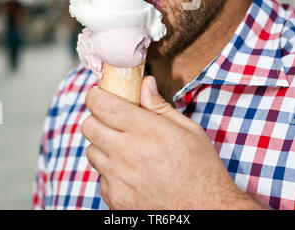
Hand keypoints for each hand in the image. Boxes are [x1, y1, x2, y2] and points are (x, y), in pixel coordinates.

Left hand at [81, 76, 263, 209]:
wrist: (205, 211)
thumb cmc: (201, 169)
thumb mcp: (188, 129)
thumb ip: (159, 105)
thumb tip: (145, 83)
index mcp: (146, 130)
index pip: (101, 104)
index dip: (97, 94)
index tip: (101, 93)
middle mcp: (127, 153)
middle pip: (89, 125)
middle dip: (98, 117)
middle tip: (114, 119)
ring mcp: (118, 178)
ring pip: (91, 150)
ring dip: (103, 144)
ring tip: (126, 147)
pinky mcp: (115, 199)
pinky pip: (100, 176)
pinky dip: (110, 170)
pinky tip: (131, 170)